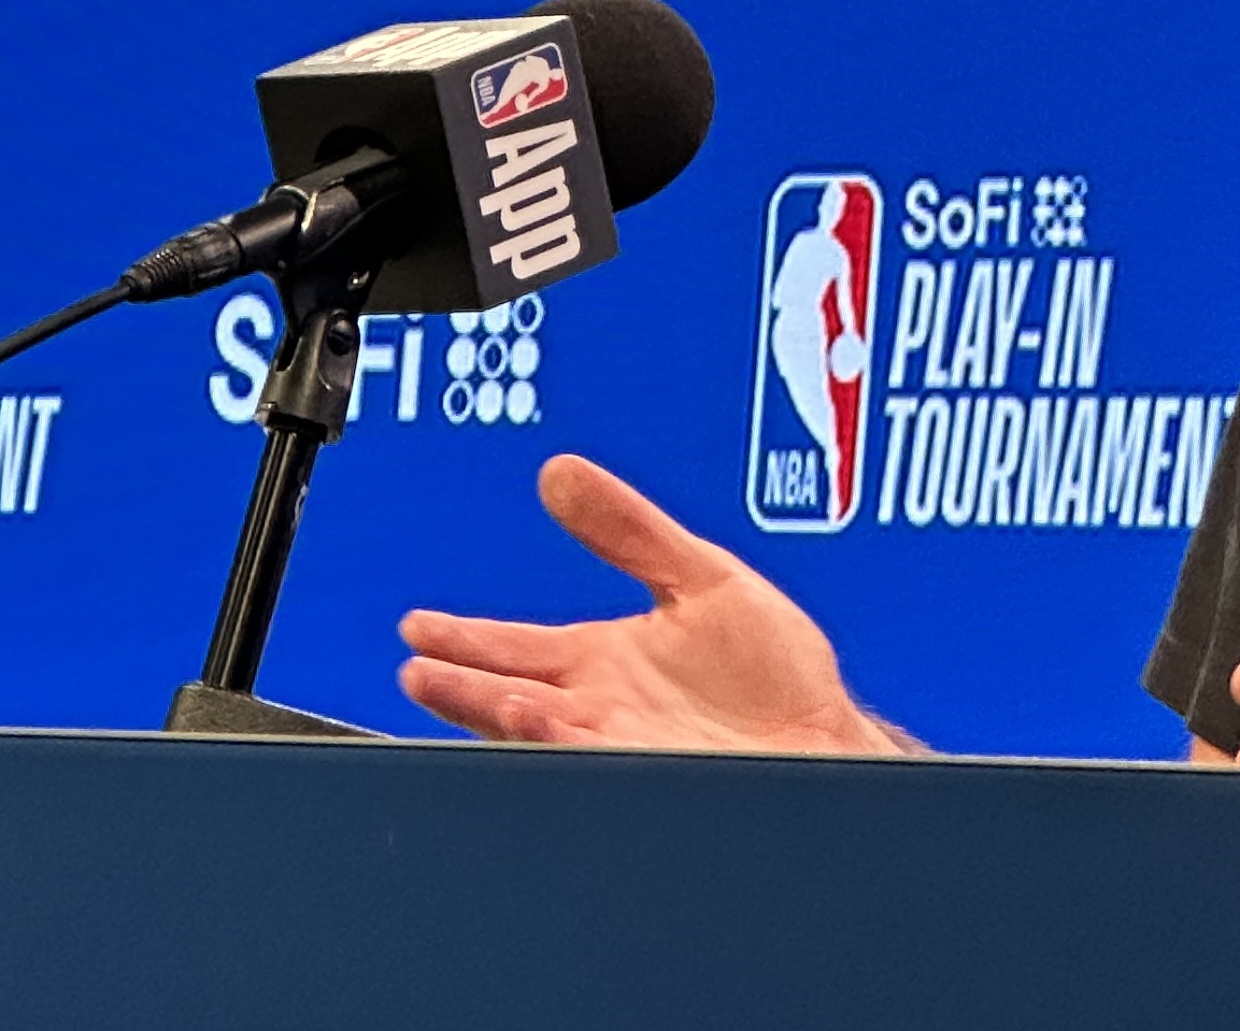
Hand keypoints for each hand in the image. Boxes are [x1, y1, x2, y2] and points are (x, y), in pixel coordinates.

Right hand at [397, 454, 898, 754]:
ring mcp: (620, 742)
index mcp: (605, 660)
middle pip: (508, 691)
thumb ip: (631, 530)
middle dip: (458, 678)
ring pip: (535, 727)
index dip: (465, 637)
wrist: (825, 740)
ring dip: (488, 708)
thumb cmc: (773, 674)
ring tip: (442, 686)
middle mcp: (600, 706)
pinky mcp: (647, 769)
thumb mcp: (701, 577)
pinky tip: (531, 717)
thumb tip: (563, 471)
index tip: (416, 626)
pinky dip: (554, 737)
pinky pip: (585, 754)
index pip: (516, 648)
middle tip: (414, 664)